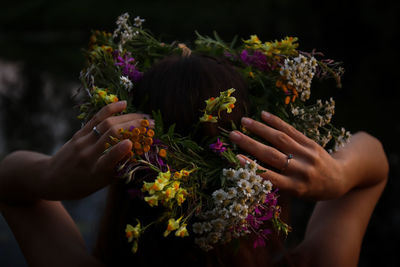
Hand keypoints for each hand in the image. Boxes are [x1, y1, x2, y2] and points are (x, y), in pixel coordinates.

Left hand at [42, 101, 151, 199]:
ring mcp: (82, 141)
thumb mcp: (99, 184)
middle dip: (133, 126)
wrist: (51, 178)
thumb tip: (137, 154)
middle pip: (110, 134)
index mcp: (93, 172)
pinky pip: (96, 118)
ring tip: (143, 116)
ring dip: (127, 117)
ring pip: (106, 123)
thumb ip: (117, 169)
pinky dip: (111, 109)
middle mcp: (87, 154)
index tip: (132, 144)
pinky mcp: (79, 133)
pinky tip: (124, 104)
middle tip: (150, 124)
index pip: (107, 159)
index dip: (119, 151)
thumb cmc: (80, 185)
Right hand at [229, 111, 345, 199]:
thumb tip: (250, 170)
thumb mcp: (296, 194)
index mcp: (296, 187)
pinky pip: (292, 131)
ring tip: (244, 121)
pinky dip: (277, 122)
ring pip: (280, 139)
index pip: (270, 176)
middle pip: (272, 155)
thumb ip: (278, 183)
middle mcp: (302, 170)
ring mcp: (307, 154)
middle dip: (251, 144)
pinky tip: (264, 115)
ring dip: (260, 129)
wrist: (339, 179)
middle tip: (233, 135)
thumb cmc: (311, 189)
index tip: (235, 157)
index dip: (252, 167)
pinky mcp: (311, 142)